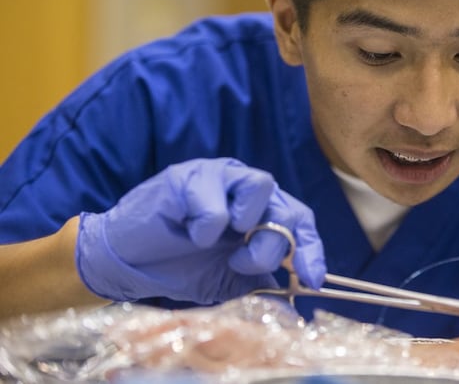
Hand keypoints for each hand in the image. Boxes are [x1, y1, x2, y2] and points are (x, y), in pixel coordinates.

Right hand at [76, 158, 325, 303]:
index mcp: (262, 213)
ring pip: (261, 187)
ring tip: (219, 244)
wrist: (127, 263)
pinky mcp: (192, 176)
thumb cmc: (178, 266)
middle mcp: (247, 191)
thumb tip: (294, 302)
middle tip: (244, 264)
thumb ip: (259, 282)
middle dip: (273, 244)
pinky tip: (190, 232)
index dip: (311, 251)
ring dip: (248, 225)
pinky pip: (216, 197)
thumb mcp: (227, 281)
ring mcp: (221, 178)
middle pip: (286, 207)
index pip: (300, 224)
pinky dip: (207, 225)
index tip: (312, 280)